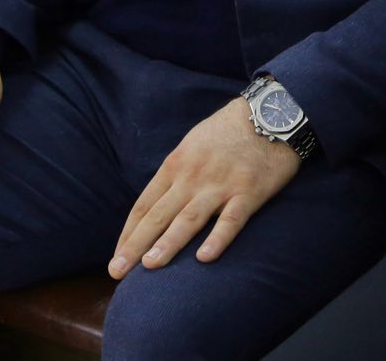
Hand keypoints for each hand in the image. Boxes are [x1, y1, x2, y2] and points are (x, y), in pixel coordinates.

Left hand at [109, 97, 299, 278]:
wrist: (269, 114)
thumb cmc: (228, 131)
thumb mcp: (192, 145)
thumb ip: (176, 173)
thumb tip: (158, 203)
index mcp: (176, 165)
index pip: (145, 205)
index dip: (129, 233)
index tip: (116, 258)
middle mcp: (192, 176)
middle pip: (159, 215)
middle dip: (135, 245)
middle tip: (116, 271)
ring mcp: (220, 185)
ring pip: (188, 219)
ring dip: (168, 243)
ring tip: (149, 267)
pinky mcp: (249, 192)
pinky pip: (231, 219)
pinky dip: (217, 238)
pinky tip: (204, 258)